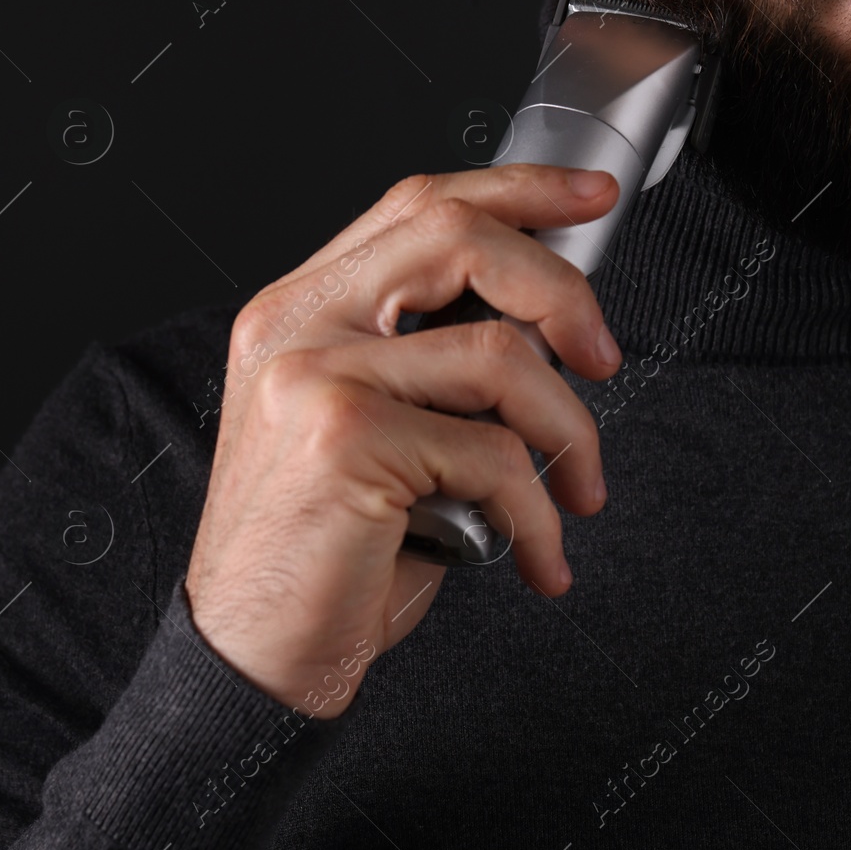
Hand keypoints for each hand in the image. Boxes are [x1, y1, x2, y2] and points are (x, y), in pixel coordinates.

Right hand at [185, 164, 622, 717]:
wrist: (248, 657)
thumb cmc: (320, 554)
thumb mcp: (369, 432)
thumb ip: (427, 362)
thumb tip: (543, 326)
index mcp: (297, 312)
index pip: (414, 208)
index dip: (514, 192)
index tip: (585, 199)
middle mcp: (295, 326)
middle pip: (456, 237)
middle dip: (561, 290)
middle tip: (602, 357)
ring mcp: (314, 376)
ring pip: (498, 355)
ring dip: (568, 431)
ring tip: (576, 491)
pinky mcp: (345, 440)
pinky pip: (494, 452)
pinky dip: (539, 512)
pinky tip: (535, 555)